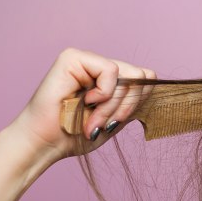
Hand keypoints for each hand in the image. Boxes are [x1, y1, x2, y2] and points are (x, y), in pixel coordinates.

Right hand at [9, 48, 155, 164]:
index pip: (146, 79)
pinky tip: (85, 101)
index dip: (139, 102)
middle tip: (103, 125)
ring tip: (92, 120)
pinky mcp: (74, 57)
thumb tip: (154, 82)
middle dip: (125, 108)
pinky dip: (103, 93)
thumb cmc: (77, 135)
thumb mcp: (116, 119)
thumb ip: (134, 101)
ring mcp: (88, 60)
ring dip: (112, 106)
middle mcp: (100, 67)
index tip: (116, 123)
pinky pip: (111, 70)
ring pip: (129, 76)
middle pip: (141, 77)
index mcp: (111, 81)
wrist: (47, 143)